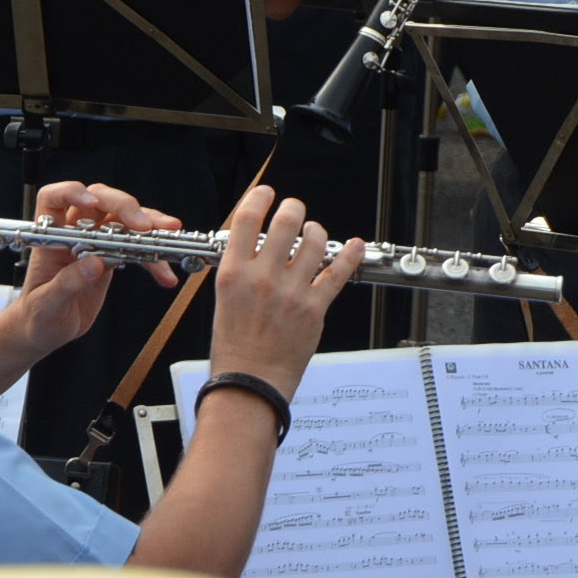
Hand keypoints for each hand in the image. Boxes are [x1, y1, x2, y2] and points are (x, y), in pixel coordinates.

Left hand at [9, 181, 181, 357]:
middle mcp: (73, 233)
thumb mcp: (46, 305)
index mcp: (50, 238)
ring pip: (124, 219)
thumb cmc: (37, 317)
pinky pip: (136, 248)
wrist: (48, 331)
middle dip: (125, 207)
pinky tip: (165, 274)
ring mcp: (94, 243)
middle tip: (144, 225)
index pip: (55, 199)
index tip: (92, 203)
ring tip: (169, 234)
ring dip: (149, 224)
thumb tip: (93, 263)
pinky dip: (153, 259)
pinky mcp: (111, 256)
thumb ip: (66, 284)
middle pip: (100, 201)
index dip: (72, 193)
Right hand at [207, 184, 363, 395]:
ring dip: (317, 232)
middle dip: (294, 208)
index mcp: (234, 274)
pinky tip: (353, 246)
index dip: (260, 198)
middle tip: (295, 210)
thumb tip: (256, 246)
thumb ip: (241, 270)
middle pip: (286, 222)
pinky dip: (349, 255)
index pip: (247, 220)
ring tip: (314, 234)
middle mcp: (263, 278)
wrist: (250, 382)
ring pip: (315, 242)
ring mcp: (291, 292)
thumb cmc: (234, 347)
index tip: (268, 194)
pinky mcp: (314, 308)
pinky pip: (338, 272)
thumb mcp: (223, 300)